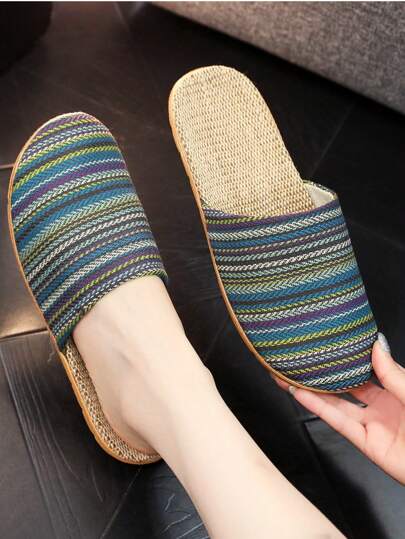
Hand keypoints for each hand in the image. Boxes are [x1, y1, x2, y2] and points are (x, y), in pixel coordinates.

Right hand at [276, 334, 404, 483]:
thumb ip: (393, 373)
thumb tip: (376, 346)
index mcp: (398, 391)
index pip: (368, 370)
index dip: (349, 358)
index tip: (332, 342)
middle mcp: (382, 407)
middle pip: (347, 386)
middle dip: (325, 373)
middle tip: (305, 359)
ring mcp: (373, 425)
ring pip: (337, 403)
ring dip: (312, 390)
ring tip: (290, 374)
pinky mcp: (366, 444)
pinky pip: (338, 422)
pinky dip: (317, 407)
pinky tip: (300, 394)